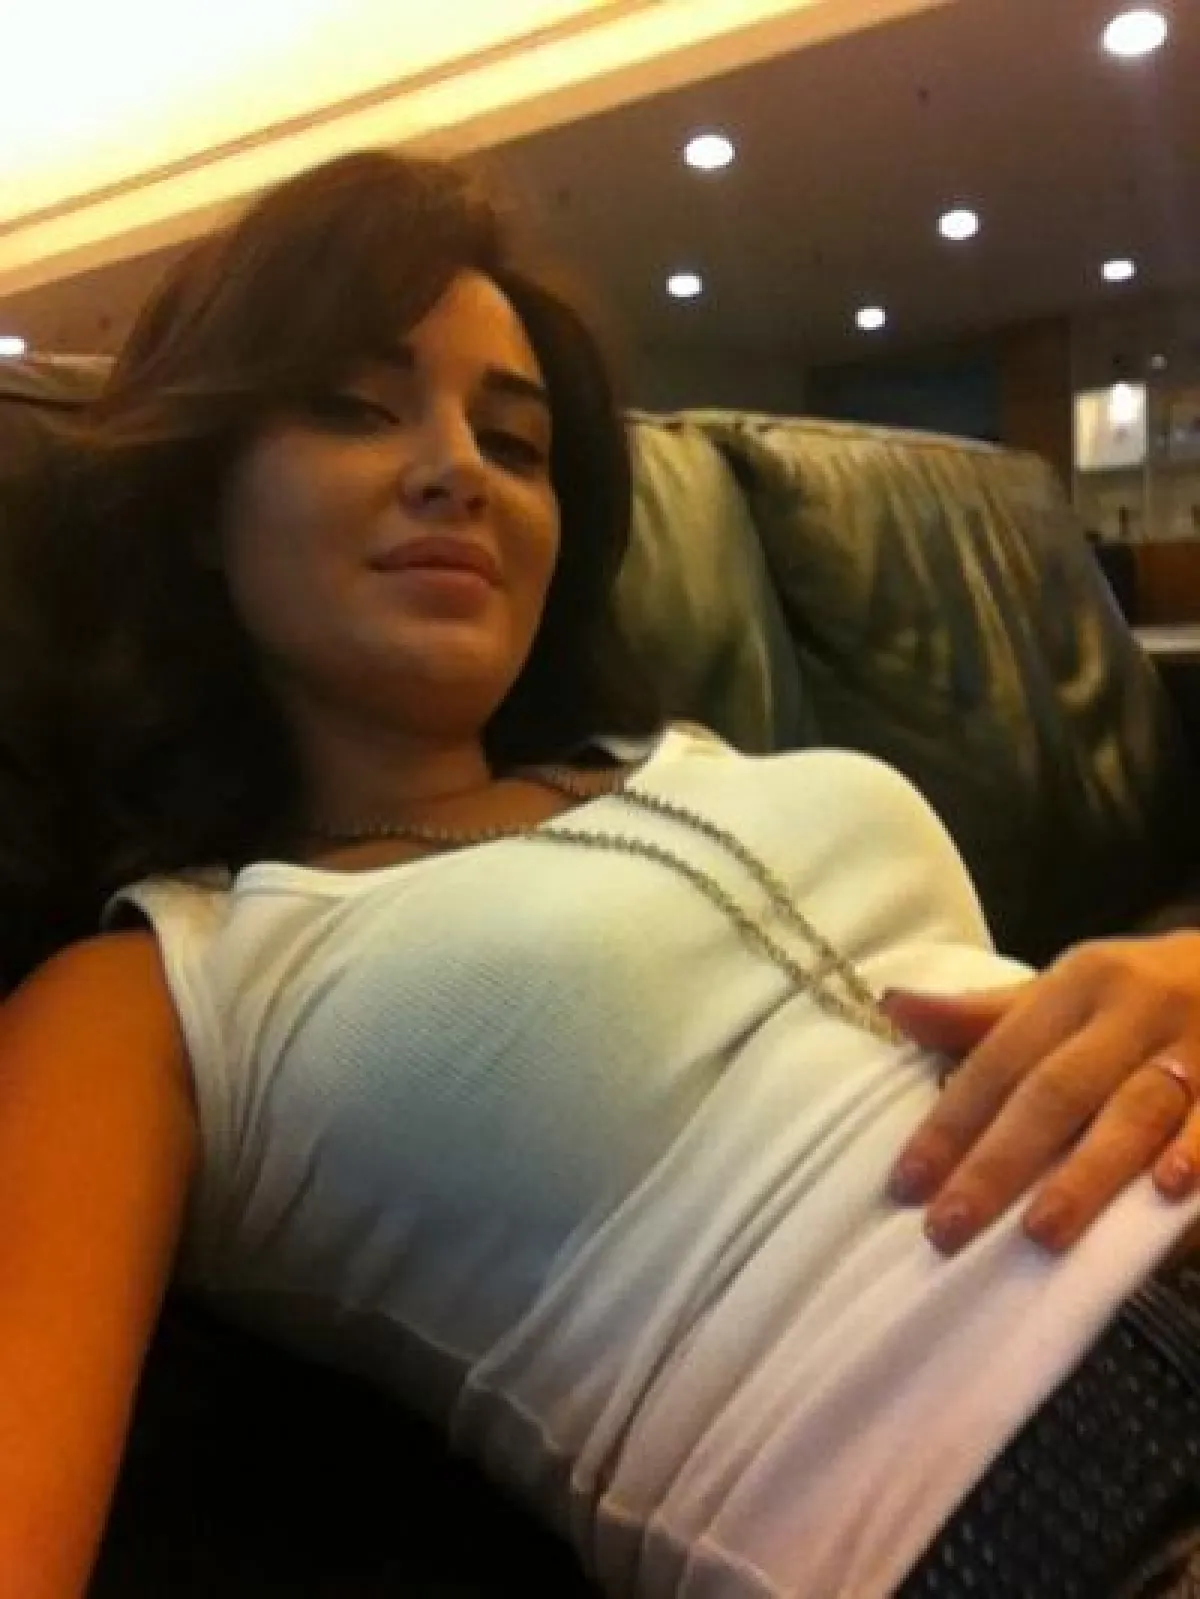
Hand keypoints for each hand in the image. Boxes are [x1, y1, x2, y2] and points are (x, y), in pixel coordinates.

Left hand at [883, 931, 1199, 1254]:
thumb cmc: (1144, 995)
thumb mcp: (1072, 989)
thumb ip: (988, 1015)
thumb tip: (893, 1007)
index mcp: (1079, 985)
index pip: (1001, 1060)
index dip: (951, 1123)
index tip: (906, 1184)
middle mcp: (1135, 1012)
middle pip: (1056, 1092)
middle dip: (998, 1163)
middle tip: (947, 1228)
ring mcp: (1199, 1050)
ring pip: (1134, 1113)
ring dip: (1087, 1174)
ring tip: (1040, 1232)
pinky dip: (1195, 1155)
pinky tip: (1167, 1194)